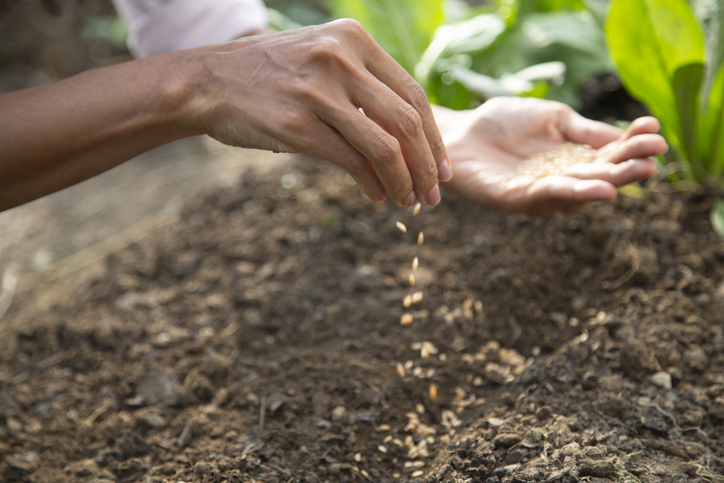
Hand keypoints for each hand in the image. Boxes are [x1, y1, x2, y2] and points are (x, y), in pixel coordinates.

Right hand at [195, 19, 450, 206]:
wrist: (209, 81)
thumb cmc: (272, 76)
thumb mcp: (322, 59)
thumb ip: (363, 84)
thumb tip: (408, 135)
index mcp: (353, 39)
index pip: (413, 93)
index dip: (433, 136)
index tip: (441, 167)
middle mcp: (340, 59)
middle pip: (407, 121)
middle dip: (427, 165)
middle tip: (434, 193)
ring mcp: (319, 92)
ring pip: (385, 146)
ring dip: (404, 181)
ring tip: (409, 201)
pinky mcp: (298, 125)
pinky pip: (352, 161)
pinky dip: (372, 184)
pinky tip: (378, 197)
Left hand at [433, 97, 667, 217]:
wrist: (459, 130)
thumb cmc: (504, 122)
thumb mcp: (553, 119)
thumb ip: (584, 130)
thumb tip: (625, 136)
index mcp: (573, 160)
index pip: (609, 156)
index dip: (632, 146)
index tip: (655, 131)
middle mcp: (560, 182)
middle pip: (598, 179)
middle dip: (626, 169)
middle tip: (652, 161)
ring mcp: (537, 194)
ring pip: (574, 193)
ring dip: (602, 184)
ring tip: (628, 177)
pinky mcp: (511, 200)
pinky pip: (542, 197)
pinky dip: (569, 192)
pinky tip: (594, 188)